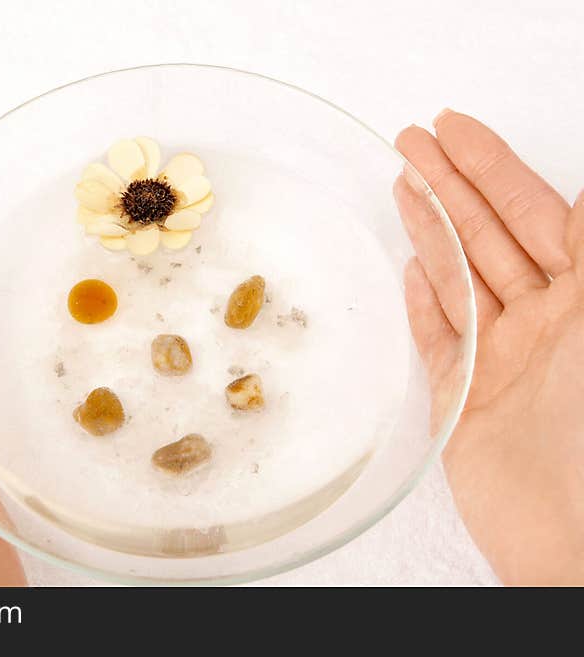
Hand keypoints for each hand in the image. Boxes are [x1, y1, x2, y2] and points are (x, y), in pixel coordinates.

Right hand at [395, 110, 583, 584]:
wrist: (571, 537)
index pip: (538, 213)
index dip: (495, 167)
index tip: (456, 130)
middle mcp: (550, 322)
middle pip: (491, 236)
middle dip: (452, 184)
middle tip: (411, 141)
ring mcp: (505, 359)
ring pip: (461, 277)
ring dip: (432, 228)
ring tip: (403, 183)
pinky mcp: (466, 396)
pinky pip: (440, 336)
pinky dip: (425, 299)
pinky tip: (411, 264)